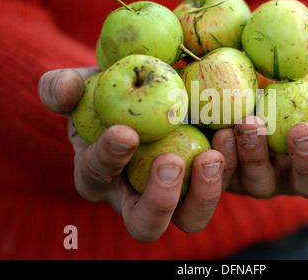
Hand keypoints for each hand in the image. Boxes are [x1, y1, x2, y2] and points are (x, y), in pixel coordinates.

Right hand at [38, 67, 224, 241]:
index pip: (98, 175)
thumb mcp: (88, 84)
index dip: (108, 158)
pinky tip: (246, 125)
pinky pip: (231, 185)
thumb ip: (64, 87)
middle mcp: (139, 195)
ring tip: (222, 140)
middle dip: (160, 199)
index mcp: (101, 174)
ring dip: (209, 186)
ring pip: (193, 216)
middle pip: (147, 224)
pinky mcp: (213, 178)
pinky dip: (242, 160)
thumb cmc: (116, 93)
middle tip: (175, 160)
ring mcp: (180, 192)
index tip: (127, 132)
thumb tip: (61, 92)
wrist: (156, 91)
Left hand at [211, 50, 307, 197]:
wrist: (242, 101)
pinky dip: (223, 158)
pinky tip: (221, 133)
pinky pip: (226, 178)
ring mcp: (264, 181)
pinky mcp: (231, 181)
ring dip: (256, 155)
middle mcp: (298, 176)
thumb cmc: (292, 90)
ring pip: (262, 182)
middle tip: (305, 130)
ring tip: (250, 122)